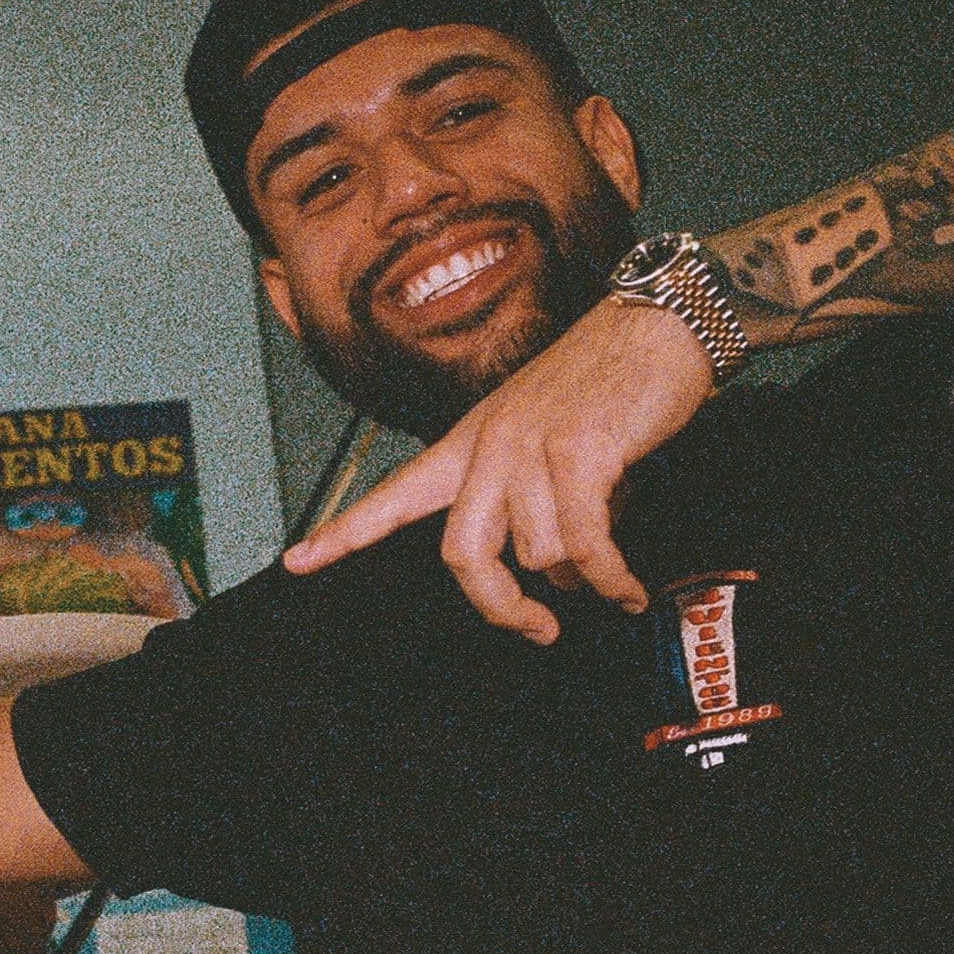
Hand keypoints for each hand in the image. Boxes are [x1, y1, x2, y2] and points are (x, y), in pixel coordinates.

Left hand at [282, 296, 711, 643]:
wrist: (657, 325)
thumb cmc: (607, 387)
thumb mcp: (550, 444)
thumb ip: (536, 506)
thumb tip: (560, 573)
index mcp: (469, 442)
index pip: (395, 494)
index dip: (344, 534)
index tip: (296, 562)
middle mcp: (488, 444)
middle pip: (462, 553)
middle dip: (500, 605)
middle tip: (537, 628)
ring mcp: (529, 447)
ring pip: (537, 553)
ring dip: (581, 576)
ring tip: (609, 569)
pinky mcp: (580, 452)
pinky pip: (585, 545)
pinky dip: (608, 578)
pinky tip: (625, 590)